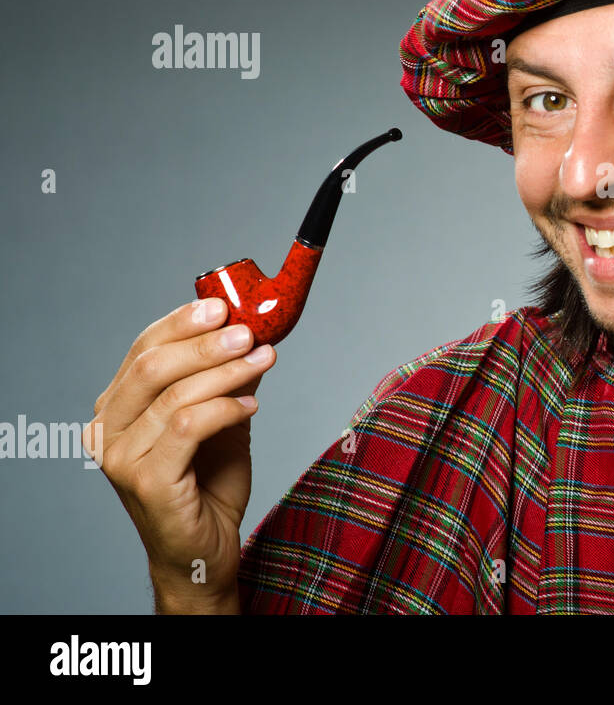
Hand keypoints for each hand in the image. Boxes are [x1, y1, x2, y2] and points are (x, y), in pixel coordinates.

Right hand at [87, 298, 276, 612]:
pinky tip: (252, 405)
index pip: (143, 349)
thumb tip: (252, 332)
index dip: (183, 323)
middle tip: (250, 331)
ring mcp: (120, 457)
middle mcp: (107, 429)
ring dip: (227, 372)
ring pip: (175, 394)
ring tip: (264, 359)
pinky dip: (225, 408)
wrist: (203, 549)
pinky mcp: (145, 480)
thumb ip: (227, 379)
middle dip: (207, 343)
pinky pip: (188, 427)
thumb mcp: (223, 418)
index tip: (224, 306)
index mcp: (116, 407)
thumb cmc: (207, 485)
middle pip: (153, 366)